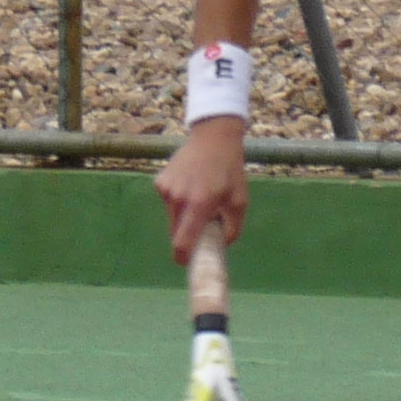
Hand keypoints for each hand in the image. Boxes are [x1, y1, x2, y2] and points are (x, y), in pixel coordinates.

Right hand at [156, 118, 248, 262]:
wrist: (213, 138)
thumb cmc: (230, 170)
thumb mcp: (240, 200)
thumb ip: (232, 228)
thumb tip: (221, 245)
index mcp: (200, 204)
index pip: (182, 241)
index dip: (182, 256)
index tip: (186, 262)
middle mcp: (179, 198)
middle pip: (176, 231)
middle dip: (187, 234)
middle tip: (202, 224)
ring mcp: (167, 189)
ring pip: (172, 216)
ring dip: (183, 216)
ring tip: (199, 197)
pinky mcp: (160, 182)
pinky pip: (168, 202)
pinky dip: (178, 201)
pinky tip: (189, 185)